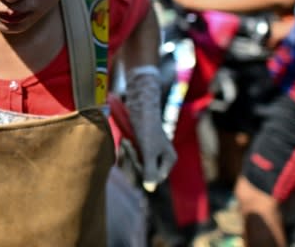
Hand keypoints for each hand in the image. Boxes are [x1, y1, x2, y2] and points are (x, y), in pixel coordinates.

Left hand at [125, 69, 176, 190]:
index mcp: (169, 160)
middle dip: (134, 161)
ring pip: (136, 166)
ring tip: (126, 141)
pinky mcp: (142, 148)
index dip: (142, 170)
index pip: (154, 178)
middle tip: (128, 145)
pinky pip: (132, 158)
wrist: (140, 105)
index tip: (135, 155)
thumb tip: (150, 189)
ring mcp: (151, 154)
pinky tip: (125, 141)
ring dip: (129, 155)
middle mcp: (162, 159)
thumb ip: (150, 170)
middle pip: (144, 173)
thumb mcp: (148, 150)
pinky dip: (127, 151)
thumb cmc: (146, 127)